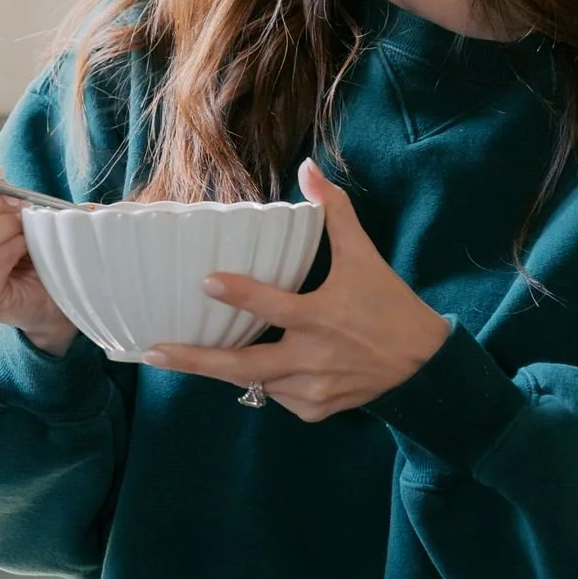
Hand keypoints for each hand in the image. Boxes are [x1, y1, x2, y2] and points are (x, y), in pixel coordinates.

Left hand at [143, 158, 449, 421]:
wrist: (424, 367)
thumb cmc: (389, 306)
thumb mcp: (364, 256)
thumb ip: (334, 212)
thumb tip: (309, 167)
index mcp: (321, 318)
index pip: (273, 307)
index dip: (239, 294)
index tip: (206, 281)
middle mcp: (312, 359)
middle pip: (242, 365)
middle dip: (194, 360)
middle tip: (153, 352)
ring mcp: (312, 390)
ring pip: (254, 382)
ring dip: (226, 367)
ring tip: (188, 352)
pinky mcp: (316, 411)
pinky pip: (276, 396)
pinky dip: (266, 381)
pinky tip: (267, 364)